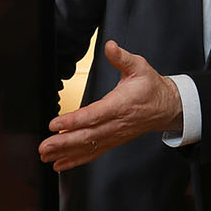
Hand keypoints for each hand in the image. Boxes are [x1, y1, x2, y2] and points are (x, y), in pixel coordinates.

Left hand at [39, 40, 181, 171]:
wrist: (166, 107)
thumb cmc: (150, 87)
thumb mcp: (139, 66)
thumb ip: (122, 57)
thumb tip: (110, 47)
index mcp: (120, 105)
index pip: (93, 115)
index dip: (74, 121)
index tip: (55, 124)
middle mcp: (116, 124)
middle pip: (87, 136)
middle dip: (63, 143)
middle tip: (44, 146)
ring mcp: (114, 135)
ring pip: (88, 147)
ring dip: (66, 153)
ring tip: (46, 156)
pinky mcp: (112, 141)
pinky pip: (93, 152)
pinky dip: (76, 160)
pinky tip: (61, 164)